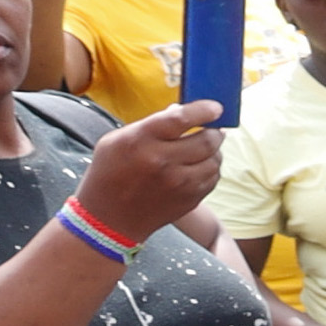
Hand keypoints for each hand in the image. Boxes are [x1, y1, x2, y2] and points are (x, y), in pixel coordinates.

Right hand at [71, 100, 222, 243]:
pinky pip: (213, 178)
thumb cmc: (110, 172)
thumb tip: (181, 110)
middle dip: (214, 132)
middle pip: (207, 141)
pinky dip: (211, 169)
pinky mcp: (190, 198)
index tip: (216, 107)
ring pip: (215, 160)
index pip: (180, 118)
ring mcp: (179, 183)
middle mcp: (162, 161)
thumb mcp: (117, 140)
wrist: (109, 217)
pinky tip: (199, 166)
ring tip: (204, 148)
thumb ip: (150, 124)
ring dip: (214, 151)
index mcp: (141, 141)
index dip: (203, 110)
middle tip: (213, 129)